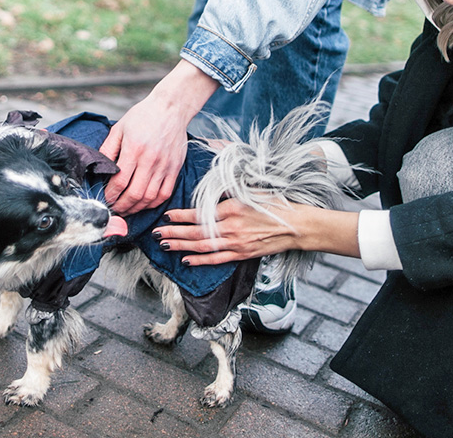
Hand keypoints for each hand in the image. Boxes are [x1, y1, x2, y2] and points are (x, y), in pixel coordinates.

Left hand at [100, 61, 218, 214]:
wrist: (170, 108)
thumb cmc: (143, 116)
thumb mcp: (119, 128)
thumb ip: (108, 149)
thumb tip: (99, 169)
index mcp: (134, 149)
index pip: (120, 181)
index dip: (111, 195)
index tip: (105, 199)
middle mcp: (151, 160)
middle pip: (135, 194)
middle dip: (122, 206)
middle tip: (114, 209)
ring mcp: (165, 166)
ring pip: (150, 197)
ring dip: (136, 208)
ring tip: (127, 209)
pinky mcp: (175, 168)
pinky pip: (165, 193)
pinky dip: (153, 203)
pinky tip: (144, 203)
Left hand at [155, 199, 304, 265]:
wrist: (297, 225)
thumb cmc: (276, 204)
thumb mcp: (251, 191)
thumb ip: (229, 193)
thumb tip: (210, 192)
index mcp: (231, 207)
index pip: (198, 213)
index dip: (180, 216)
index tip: (166, 215)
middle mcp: (230, 226)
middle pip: (195, 232)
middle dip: (173, 233)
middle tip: (156, 232)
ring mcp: (236, 243)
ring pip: (201, 247)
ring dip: (181, 247)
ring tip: (164, 245)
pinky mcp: (242, 254)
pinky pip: (216, 259)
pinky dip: (200, 261)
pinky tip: (186, 260)